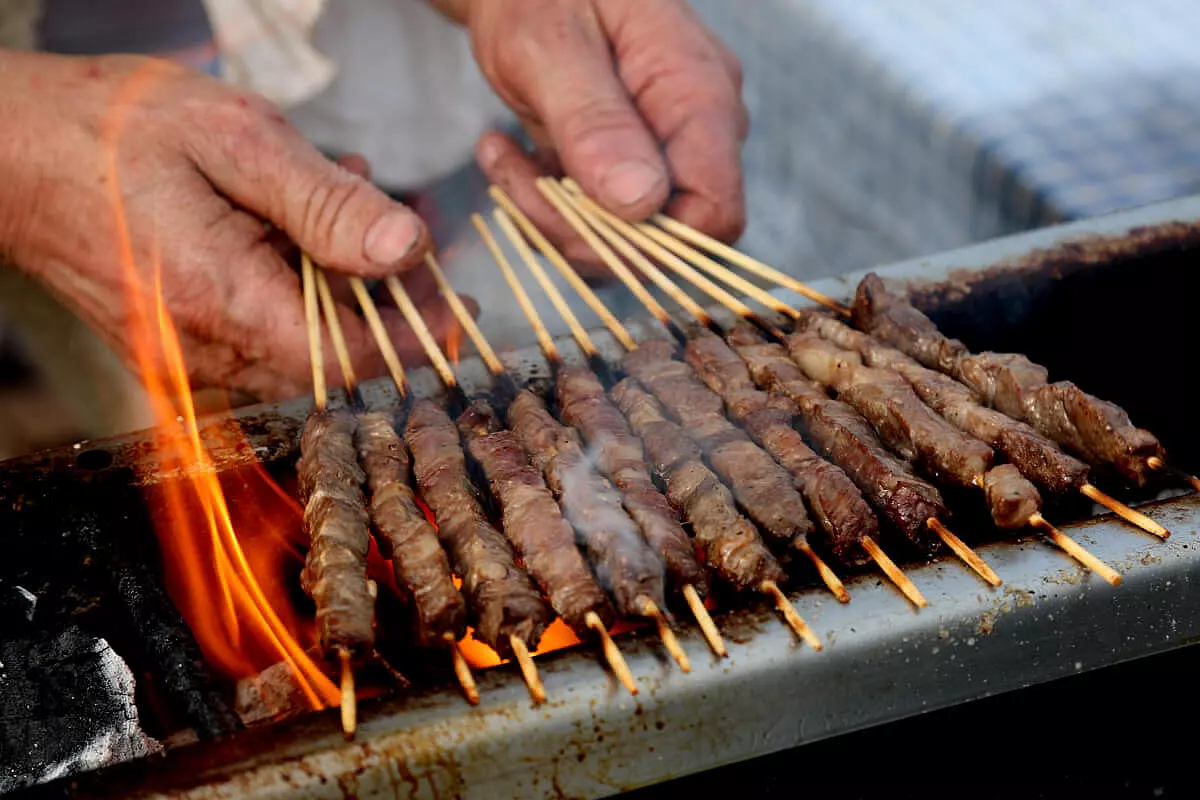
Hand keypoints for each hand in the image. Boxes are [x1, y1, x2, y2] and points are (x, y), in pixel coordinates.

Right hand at [0, 51, 471, 401]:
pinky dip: (295, 289)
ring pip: (301, 346)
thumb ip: (327, 203)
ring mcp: (185, 356)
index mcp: (221, 302)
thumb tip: (410, 248)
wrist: (9, 151)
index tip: (454, 298)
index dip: (413, 334)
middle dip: (384, 301)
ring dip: (341, 287)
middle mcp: (204, 351)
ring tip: (343, 199)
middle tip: (409, 236)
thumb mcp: (237, 140)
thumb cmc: (115, 129)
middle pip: (333, 358)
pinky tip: (293, 224)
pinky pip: (260, 334)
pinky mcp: (175, 347)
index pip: (351, 360)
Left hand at [458, 0, 747, 268]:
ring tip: (498, 155)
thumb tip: (638, 202)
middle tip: (511, 176)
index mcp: (698, 93)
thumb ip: (595, 121)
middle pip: (665, 236)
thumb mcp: (551, 44)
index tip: (570, 214)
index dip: (650, 241)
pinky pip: (599, 219)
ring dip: (551, 217)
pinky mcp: (627, 162)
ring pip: (625, 237)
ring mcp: (665, 147)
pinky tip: (507, 154)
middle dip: (581, 230)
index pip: (715, 211)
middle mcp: (696, 129)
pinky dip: (546, 205)